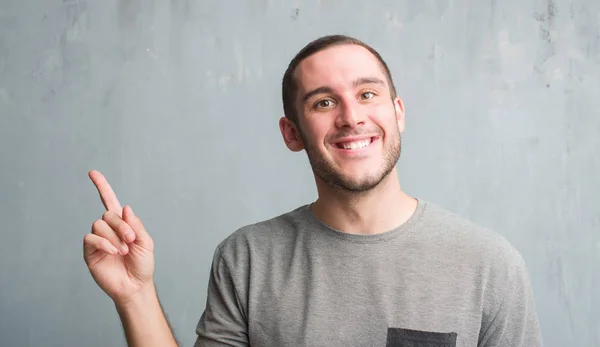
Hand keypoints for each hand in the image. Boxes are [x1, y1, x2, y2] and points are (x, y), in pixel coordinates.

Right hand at [83, 170, 154, 305]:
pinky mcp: (90, 252)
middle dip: (121, 225)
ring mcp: (98, 240)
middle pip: (108, 214)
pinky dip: (104, 243)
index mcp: (122, 224)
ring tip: (123, 250)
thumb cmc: (142, 265)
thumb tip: (125, 208)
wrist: (135, 286)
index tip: (92, 173)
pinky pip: (91, 238)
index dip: (102, 187)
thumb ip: (136, 225)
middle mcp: (108, 229)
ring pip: (99, 225)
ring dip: (114, 236)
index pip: (109, 201)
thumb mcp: (146, 242)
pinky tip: (114, 252)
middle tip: (131, 240)